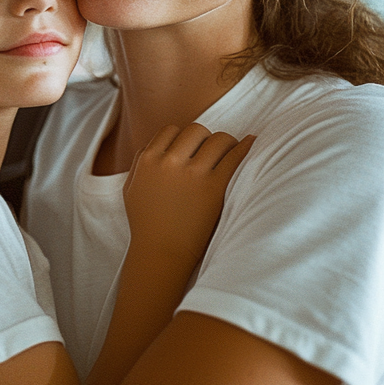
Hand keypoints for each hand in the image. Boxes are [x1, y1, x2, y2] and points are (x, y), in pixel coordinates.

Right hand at [123, 123, 253, 266]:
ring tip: (232, 151)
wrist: (161, 254)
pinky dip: (245, 147)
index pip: (171, 130)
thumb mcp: (131, 190)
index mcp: (148, 160)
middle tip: (213, 151)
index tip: (193, 148)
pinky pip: (234, 157)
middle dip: (206, 138)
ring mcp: (193, 174)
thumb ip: (139, 164)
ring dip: (226, 142)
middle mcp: (170, 162)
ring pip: (217, 139)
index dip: (183, 137)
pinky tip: (252, 142)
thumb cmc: (146, 224)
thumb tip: (153, 147)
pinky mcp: (214, 187)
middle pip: (196, 130)